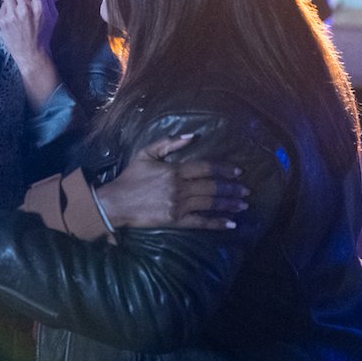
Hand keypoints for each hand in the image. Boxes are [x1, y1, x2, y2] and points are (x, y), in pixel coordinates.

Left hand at [0, 0, 56, 68]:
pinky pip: (3, 3)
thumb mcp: (53, 15)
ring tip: (17, 0)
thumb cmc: (44, 34)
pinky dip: (8, 5)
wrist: (31, 54)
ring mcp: (12, 15)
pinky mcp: (3, 20)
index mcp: (40, 8)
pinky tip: (14, 12)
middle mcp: (25, 10)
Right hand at [95, 134, 247, 229]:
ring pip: (209, 204)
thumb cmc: (131, 177)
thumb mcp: (146, 153)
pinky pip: (200, 222)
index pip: (205, 167)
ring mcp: (178, 205)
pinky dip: (217, 223)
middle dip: (231, 188)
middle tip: (246, 190)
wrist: (116, 203)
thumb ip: (168, 143)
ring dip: (229, 204)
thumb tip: (192, 136)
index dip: (224, 169)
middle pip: (212, 187)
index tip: (238, 171)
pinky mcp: (175, 220)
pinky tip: (231, 223)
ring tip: (244, 205)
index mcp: (174, 170)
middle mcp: (179, 188)